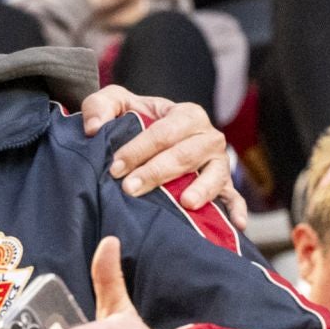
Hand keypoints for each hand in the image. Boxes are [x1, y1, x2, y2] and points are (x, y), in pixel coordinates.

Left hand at [82, 87, 244, 229]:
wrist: (153, 135)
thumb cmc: (137, 119)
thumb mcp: (117, 104)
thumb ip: (100, 106)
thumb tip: (93, 129)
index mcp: (186, 115)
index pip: (163, 133)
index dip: (138, 150)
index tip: (115, 168)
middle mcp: (207, 138)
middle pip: (185, 155)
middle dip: (157, 172)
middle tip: (130, 188)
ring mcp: (218, 163)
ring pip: (213, 175)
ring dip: (200, 189)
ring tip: (185, 202)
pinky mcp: (223, 185)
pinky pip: (232, 197)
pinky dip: (235, 209)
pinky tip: (236, 224)